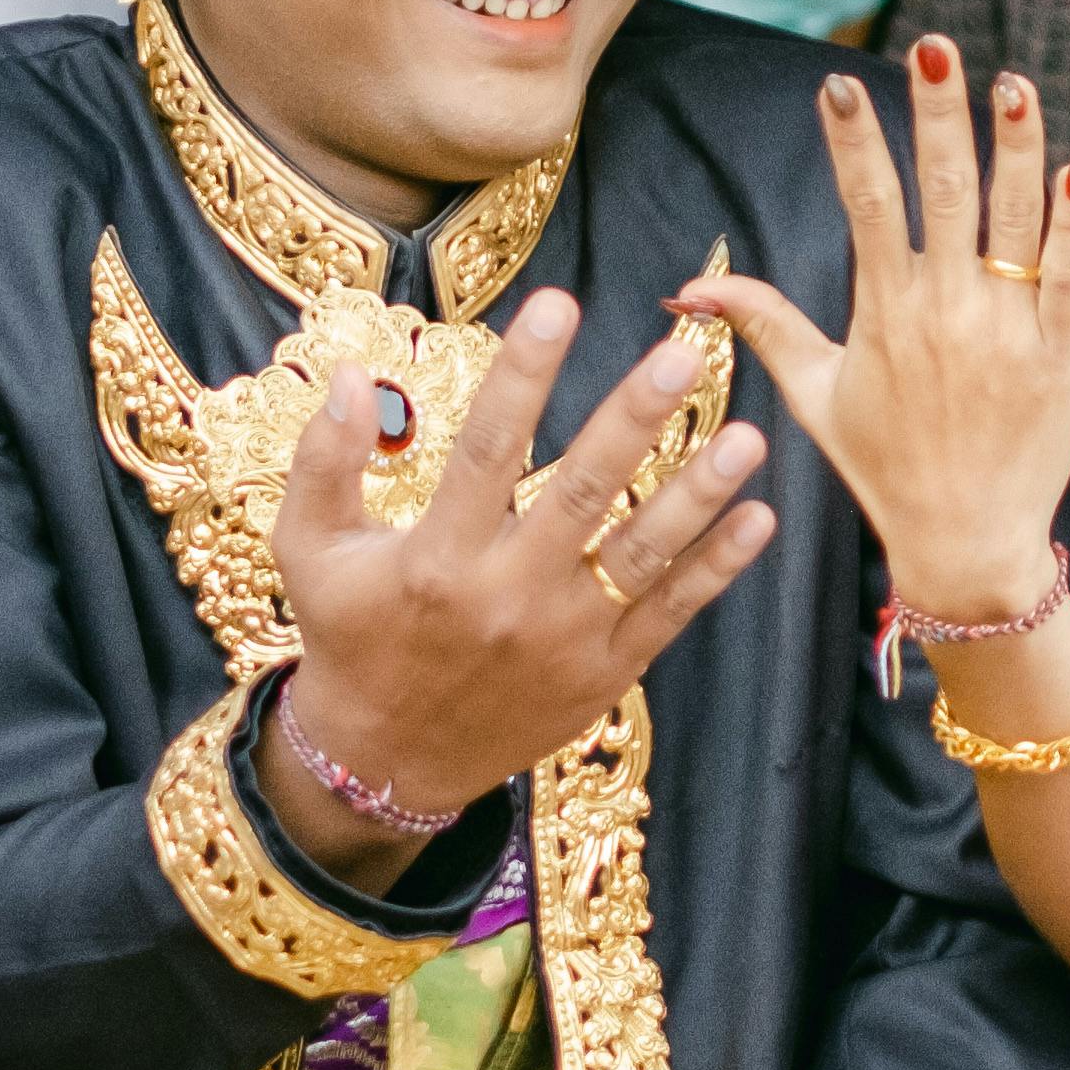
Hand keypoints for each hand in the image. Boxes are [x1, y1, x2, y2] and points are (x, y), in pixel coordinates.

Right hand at [267, 287, 775, 869]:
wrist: (386, 764)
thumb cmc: (350, 637)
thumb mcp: (310, 550)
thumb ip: (325, 461)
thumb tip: (352, 375)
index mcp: (437, 557)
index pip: (487, 448)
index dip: (523, 375)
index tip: (558, 305)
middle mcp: (506, 595)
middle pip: (582, 493)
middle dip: (635, 420)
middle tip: (683, 359)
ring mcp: (564, 638)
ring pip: (642, 554)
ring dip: (699, 493)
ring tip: (749, 436)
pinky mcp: (603, 673)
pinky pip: (669, 613)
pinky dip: (717, 567)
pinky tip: (758, 517)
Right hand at [674, 39, 1069, 626]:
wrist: (967, 545)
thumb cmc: (886, 467)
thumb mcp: (814, 394)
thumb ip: (763, 324)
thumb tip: (689, 289)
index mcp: (882, 314)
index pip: (864, 205)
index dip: (853, 141)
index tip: (841, 81)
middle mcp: (943, 314)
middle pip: (941, 192)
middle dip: (936, 114)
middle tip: (936, 47)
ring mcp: (1007, 332)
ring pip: (1011, 220)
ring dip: (1013, 146)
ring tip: (1012, 83)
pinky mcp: (1062, 354)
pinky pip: (1069, 273)